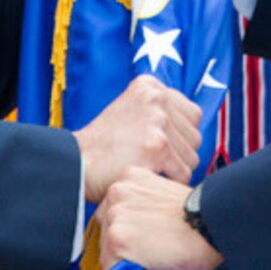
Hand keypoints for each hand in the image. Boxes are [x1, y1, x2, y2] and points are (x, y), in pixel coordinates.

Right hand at [76, 76, 202, 201]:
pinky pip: (182, 173)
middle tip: (152, 162)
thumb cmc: (103, 145)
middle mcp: (156, 98)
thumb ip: (160, 112)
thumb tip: (193, 129)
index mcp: (150, 86)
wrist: (75, 162)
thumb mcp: (130, 111)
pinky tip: (148, 178)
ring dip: (174, 170)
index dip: (179, 137)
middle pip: (195, 136)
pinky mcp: (157, 146)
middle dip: (179, 155)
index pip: (192, 115)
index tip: (158, 146)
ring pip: (192, 157)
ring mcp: (157, 121)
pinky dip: (168, 183)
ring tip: (148, 169)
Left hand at [99, 169, 223, 269]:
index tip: (146, 235)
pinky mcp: (118, 239)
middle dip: (124, 244)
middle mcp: (117, 192)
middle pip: (106, 230)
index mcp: (129, 177)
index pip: (113, 211)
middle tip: (152, 246)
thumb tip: (136, 222)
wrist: (212, 226)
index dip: (130, 228)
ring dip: (125, 260)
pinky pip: (111, 267)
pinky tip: (149, 265)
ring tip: (152, 256)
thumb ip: (144, 201)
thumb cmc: (198, 216)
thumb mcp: (166, 194)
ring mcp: (116, 216)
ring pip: (107, 250)